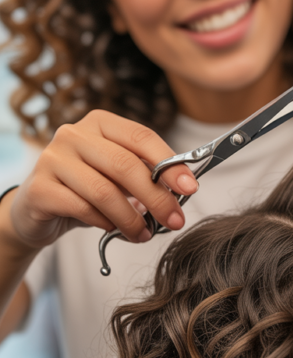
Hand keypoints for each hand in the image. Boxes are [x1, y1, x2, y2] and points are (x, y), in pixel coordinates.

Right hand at [7, 111, 197, 250]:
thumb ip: (144, 175)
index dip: (170, 163)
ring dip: (132, 218)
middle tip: (175, 220)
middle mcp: (73, 134)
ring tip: (144, 235)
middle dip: (157, 197)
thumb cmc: (86, 190)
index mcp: (99, 123)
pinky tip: (113, 230)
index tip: (190, 187)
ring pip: (104, 191)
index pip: (141, 137)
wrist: (38, 209)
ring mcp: (53, 159)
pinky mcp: (40, 188)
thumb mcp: (117, 177)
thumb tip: (182, 190)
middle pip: (125, 165)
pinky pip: (82, 208)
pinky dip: (105, 223)